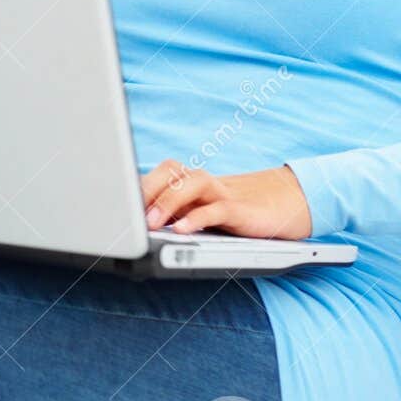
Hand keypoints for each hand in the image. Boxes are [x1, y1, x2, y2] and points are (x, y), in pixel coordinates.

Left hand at [140, 160, 312, 240]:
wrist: (289, 203)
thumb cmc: (240, 212)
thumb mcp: (204, 213)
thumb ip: (177, 214)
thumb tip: (140, 226)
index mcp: (192, 184)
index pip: (159, 173)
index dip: (135, 184)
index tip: (111, 202)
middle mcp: (205, 184)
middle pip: (171, 170)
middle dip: (146, 188)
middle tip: (127, 212)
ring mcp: (224, 193)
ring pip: (193, 182)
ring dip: (167, 200)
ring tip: (149, 222)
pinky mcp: (241, 210)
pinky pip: (217, 209)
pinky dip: (197, 218)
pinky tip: (181, 231)